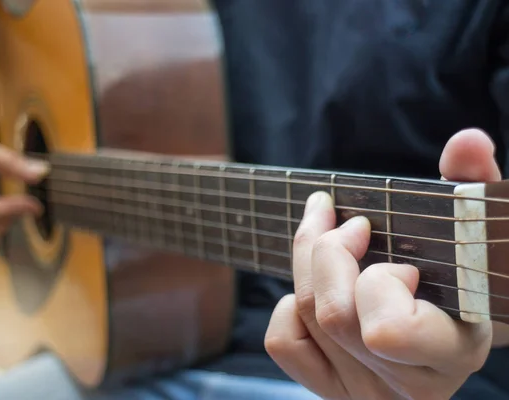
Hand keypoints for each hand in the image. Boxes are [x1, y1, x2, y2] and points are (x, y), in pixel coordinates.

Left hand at [265, 129, 498, 399]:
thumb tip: (465, 140)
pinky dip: (288, 305)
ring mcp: (362, 391)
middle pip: (334, 314)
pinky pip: (284, 342)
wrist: (450, 327)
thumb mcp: (474, 237)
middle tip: (354, 225)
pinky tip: (317, 287)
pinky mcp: (328, 389)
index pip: (388, 331)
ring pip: (305, 316)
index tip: (402, 261)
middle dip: (332, 252)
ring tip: (329, 228)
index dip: (380, 283)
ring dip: (308, 259)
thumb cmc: (462, 279)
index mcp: (452, 350)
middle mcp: (405, 384)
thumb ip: (473, 186)